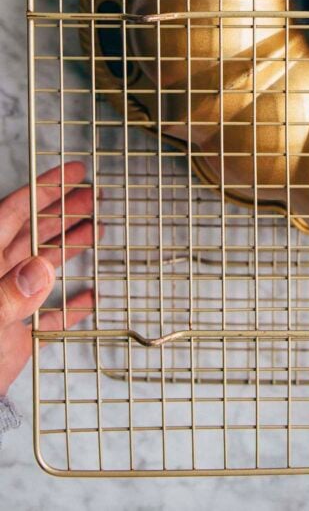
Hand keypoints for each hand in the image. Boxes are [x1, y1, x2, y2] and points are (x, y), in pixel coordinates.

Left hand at [0, 162, 97, 395]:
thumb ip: (8, 297)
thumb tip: (40, 268)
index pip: (13, 214)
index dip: (44, 190)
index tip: (73, 173)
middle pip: (32, 235)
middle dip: (63, 211)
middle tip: (94, 194)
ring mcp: (6, 307)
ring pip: (42, 268)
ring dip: (69, 247)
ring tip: (97, 227)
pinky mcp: (15, 338)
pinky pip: (48, 315)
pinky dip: (71, 305)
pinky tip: (91, 295)